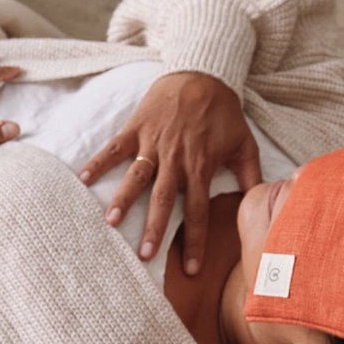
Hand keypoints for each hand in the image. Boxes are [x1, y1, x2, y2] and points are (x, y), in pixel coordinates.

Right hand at [78, 71, 260, 274]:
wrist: (202, 73)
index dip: (196, 241)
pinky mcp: (136, 128)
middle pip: (164, 201)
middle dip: (154, 230)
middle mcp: (175, 159)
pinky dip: (98, 162)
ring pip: (136, 178)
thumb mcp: (244, 143)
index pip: (199, 211)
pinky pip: (114, 148)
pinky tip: (83, 179)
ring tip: (110, 223)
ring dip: (123, 201)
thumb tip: (260, 203)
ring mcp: (153, 143)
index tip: (192, 269)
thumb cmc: (223, 111)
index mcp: (201, 166)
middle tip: (144, 256)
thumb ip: (250, 176)